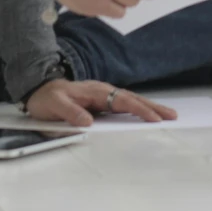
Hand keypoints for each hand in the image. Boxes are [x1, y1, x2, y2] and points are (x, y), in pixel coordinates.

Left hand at [22, 77, 180, 128]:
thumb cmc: (47, 98)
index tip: (153, 118)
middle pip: (133, 99)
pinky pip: (124, 105)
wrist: (39, 89)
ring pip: (131, 101)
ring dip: (149, 108)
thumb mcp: (54, 106)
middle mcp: (103, 92)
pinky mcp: (102, 102)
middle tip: (172, 115)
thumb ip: (70, 112)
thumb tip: (89, 121)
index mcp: (95, 91)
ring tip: (166, 115)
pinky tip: (146, 115)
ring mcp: (103, 96)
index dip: (138, 110)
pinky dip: (138, 109)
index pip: (122, 101)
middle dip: (153, 107)